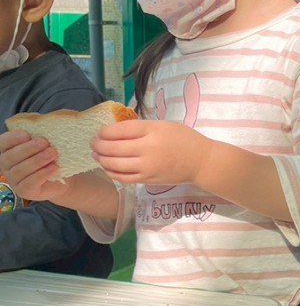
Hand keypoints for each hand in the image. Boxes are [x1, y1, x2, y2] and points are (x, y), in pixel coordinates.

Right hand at [0, 131, 71, 202]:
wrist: (63, 178)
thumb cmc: (51, 157)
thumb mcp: (46, 144)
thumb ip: (40, 135)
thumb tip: (47, 124)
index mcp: (8, 151)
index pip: (2, 143)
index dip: (12, 138)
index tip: (27, 134)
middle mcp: (7, 166)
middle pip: (10, 157)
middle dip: (28, 148)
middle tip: (45, 143)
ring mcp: (14, 180)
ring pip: (20, 170)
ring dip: (37, 160)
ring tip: (52, 153)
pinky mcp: (25, 192)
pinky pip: (29, 183)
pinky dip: (42, 174)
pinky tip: (54, 168)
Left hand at [92, 120, 210, 185]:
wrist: (201, 162)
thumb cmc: (184, 139)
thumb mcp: (165, 125)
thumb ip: (142, 127)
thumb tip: (116, 130)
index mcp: (153, 131)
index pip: (120, 130)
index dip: (105, 131)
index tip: (100, 131)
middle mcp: (148, 149)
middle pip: (113, 147)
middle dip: (98, 145)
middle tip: (93, 143)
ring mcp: (147, 166)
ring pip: (114, 164)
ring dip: (101, 159)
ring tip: (97, 155)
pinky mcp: (147, 179)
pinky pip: (123, 177)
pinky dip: (111, 172)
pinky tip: (108, 167)